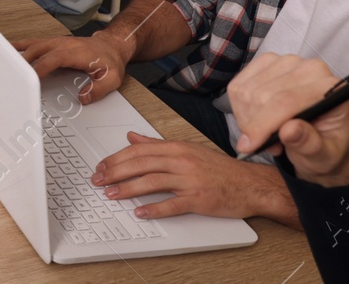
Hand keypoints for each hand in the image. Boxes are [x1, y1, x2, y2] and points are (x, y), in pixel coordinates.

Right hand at [13, 33, 130, 103]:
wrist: (112, 45)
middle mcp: (64, 45)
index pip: (53, 59)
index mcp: (76, 53)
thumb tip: (84, 98)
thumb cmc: (110, 61)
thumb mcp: (112, 78)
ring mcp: (58, 42)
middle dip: (24, 62)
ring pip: (34, 45)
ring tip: (6, 63)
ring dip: (20, 54)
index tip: (31, 78)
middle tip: (13, 76)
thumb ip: (99, 89)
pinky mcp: (54, 43)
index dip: (40, 68)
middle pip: (38, 50)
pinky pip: (34, 42)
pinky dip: (21, 45)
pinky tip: (11, 49)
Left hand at [91, 131, 280, 219]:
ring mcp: (190, 180)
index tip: (101, 165)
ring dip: (127, 189)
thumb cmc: (219, 168)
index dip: (116, 158)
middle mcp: (181, 161)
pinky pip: (172, 204)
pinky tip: (140, 212)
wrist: (251, 184)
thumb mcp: (187, 149)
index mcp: (177, 148)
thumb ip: (157, 144)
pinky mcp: (199, 199)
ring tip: (111, 194)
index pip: (138, 150)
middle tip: (98, 180)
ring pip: (152, 182)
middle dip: (115, 172)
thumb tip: (132, 137)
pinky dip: (154, 208)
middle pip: (141, 164)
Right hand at [228, 54, 348, 186]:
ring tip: (266, 136)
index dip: (264, 124)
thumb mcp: (324, 155)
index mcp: (329, 89)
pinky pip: (238, 86)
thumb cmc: (325, 148)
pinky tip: (256, 120)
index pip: (286, 101)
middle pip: (263, 95)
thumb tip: (289, 130)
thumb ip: (310, 144)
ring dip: (247, 119)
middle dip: (256, 125)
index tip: (249, 146)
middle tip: (267, 145)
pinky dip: (240, 108)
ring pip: (248, 91)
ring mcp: (285, 62)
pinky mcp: (266, 63)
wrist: (320, 138)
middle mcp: (308, 69)